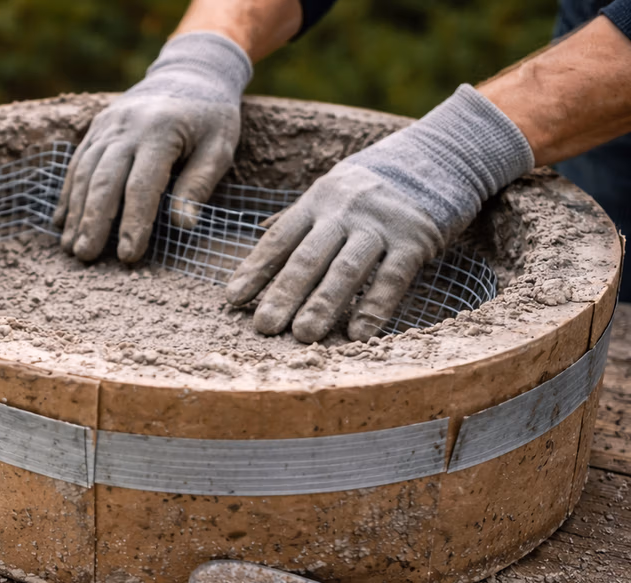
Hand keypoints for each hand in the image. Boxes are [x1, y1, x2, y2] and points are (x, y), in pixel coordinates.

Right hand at [54, 32, 251, 262]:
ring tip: (70, 246)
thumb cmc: (210, 118)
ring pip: (84, 172)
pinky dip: (68, 193)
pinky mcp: (97, 127)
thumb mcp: (219, 147)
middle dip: (93, 221)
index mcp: (161, 132)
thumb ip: (199, 184)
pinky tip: (62, 221)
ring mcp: (108, 125)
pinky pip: (77, 162)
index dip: (133, 222)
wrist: (190, 72)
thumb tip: (183, 225)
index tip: (129, 255)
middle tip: (85, 256)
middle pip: (103, 180)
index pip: (141, 185)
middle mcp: (128, 127)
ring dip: (75, 212)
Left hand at [226, 85, 534, 342]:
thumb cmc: (376, 182)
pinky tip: (358, 334)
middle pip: (307, 257)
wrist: (443, 152)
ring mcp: (381, 223)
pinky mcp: (417, 237)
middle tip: (263, 328)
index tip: (232, 299)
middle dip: (282, 294)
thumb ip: (299, 215)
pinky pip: (392, 277)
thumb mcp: (333, 189)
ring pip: (345, 269)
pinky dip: (374, 306)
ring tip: (302, 335)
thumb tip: (257, 232)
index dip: (255, 270)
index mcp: (318, 200)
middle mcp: (345, 210)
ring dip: (322, 305)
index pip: (279, 239)